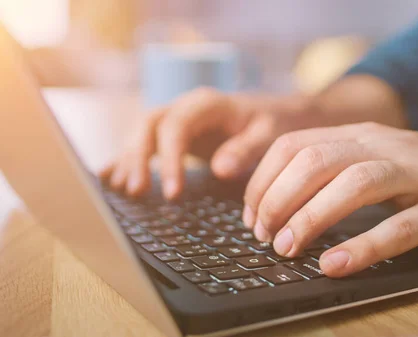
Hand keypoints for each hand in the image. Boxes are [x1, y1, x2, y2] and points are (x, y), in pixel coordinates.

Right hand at [99, 88, 333, 197]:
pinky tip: (109, 177)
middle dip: (139, 158)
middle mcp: (185, 107)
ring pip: (142, 134)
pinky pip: (145, 143)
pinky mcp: (174, 134)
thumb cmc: (273, 123)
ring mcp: (177, 119)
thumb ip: (246, 150)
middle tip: (137, 191)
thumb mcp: (269, 134)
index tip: (173, 193)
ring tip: (124, 190)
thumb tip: (220, 169)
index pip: (176, 127)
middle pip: (149, 126)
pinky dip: (128, 159)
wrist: (275, 113)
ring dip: (130, 160)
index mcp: (206, 104)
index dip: (170, 159)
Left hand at [243, 122, 417, 276]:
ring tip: (287, 248)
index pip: (295, 145)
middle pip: (317, 160)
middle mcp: (384, 146)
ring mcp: (417, 175)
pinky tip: (335, 264)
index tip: (251, 215)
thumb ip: (332, 170)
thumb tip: (275, 200)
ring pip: (355, 184)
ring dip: (312, 217)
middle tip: (263, 235)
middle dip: (278, 199)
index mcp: (360, 135)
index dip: (263, 180)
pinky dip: (363, 246)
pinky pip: (400, 226)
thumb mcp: (374, 158)